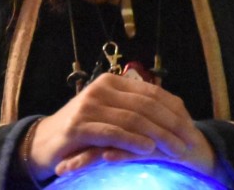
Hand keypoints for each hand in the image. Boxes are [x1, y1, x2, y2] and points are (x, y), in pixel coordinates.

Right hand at [25, 73, 215, 181]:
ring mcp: (89, 106)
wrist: (42, 144)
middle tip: (188, 143)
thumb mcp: (110, 114)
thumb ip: (133, 109)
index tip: (191, 127)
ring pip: (133, 119)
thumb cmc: (82, 131)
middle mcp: (101, 89)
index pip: (151, 93)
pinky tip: (148, 150)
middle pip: (146, 105)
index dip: (174, 110)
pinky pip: (114, 132)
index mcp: (112, 82)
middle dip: (171, 125)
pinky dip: (134, 141)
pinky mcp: (80, 126)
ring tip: (175, 150)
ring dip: (158, 136)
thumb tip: (173, 110)